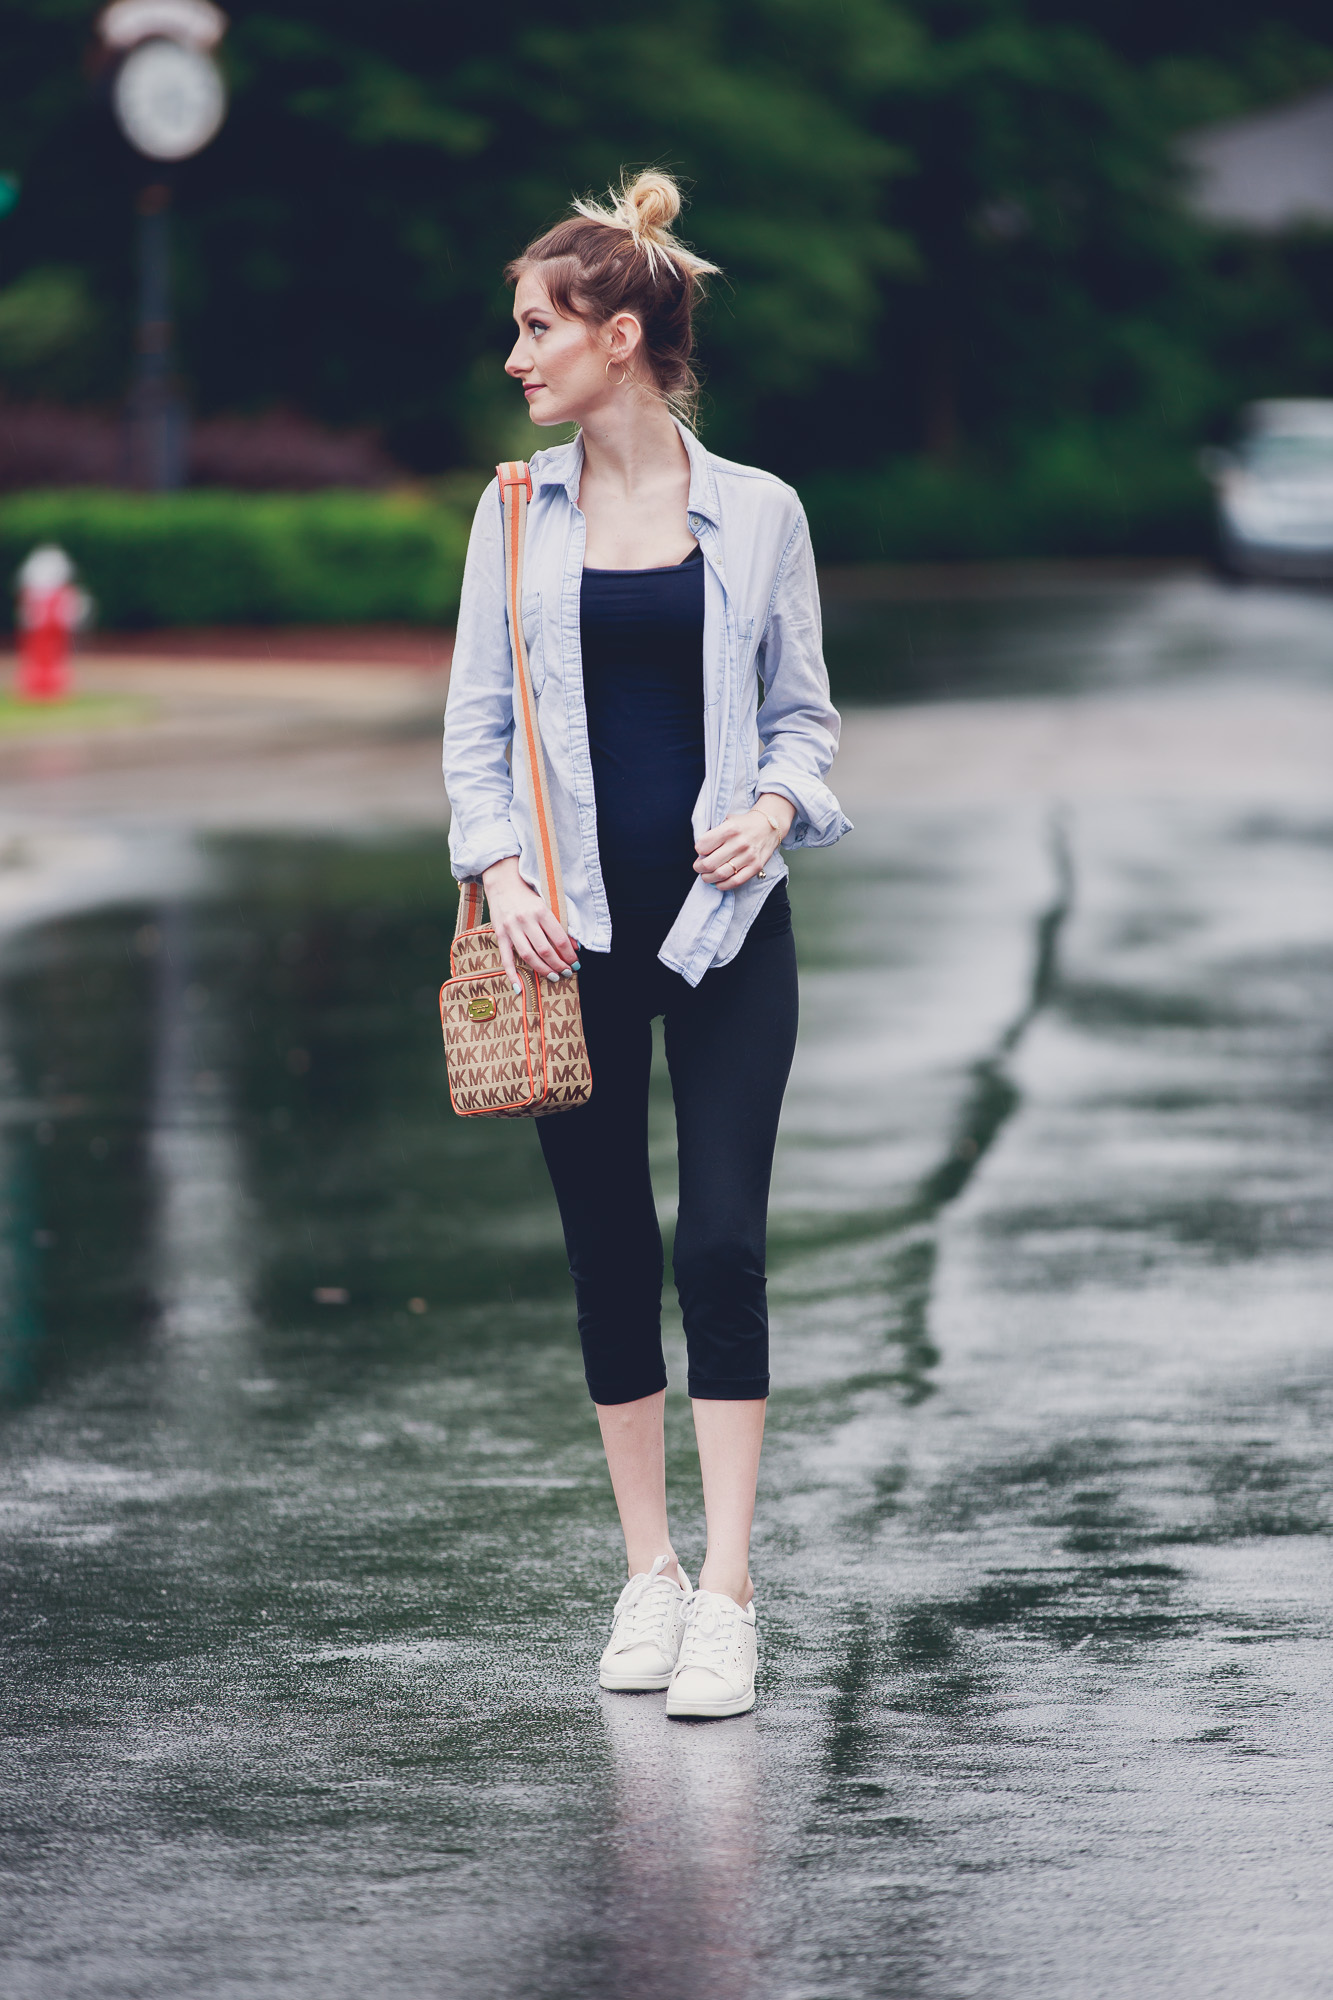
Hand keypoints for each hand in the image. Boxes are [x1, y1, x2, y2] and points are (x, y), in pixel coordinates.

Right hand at [480, 856, 578, 992]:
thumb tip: (575, 946)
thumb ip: (560, 925)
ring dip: (542, 970)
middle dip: (558, 965)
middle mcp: (526, 920)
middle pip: (545, 950)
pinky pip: (506, 959)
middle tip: (566, 973)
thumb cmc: (528, 894)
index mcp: (541, 911)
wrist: (503, 882)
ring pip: (528, 956)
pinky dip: (512, 974)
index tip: (576, 963)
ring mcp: (511, 928)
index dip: (569, 954)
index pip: (559, 939)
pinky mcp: (500, 934)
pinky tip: (519, 988)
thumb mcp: (548, 904)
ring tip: (553, 977)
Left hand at [693, 794, 795, 888]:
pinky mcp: (755, 866)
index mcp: (729, 829)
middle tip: (699, 867)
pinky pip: (735, 881)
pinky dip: (723, 885)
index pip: (703, 846)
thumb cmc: (743, 824)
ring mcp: (748, 856)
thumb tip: (699, 851)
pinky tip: (719, 882)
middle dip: (699, 868)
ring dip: (708, 878)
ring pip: (720, 874)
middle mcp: (739, 843)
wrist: (769, 826)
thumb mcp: (727, 820)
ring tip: (706, 876)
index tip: (700, 852)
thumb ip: (713, 833)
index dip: (698, 851)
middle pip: (709, 863)